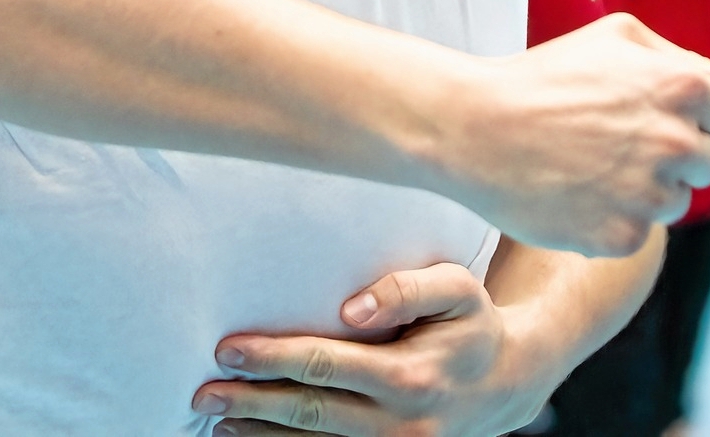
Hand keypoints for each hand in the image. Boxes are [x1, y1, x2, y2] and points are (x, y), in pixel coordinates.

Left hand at [192, 262, 545, 436]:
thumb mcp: (458, 289)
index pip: (325, 365)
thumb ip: (408, 288)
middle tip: (202, 392)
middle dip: (251, 402)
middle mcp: (400, 425)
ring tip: (214, 420)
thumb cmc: (472, 323)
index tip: (228, 349)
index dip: (273, 358)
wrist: (508, 384)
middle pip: (309, 414)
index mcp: (411, 377)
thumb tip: (351, 306)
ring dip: (259, 435)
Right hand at [442, 13, 709, 256]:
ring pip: (673, 203)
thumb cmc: (544, 74)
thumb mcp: (615, 39)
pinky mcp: (621, 237)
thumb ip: (687, 59)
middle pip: (705, 163)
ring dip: (641, 190)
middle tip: (609, 141)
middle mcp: (677, 141)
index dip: (683, 113)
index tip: (636, 112)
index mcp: (684, 86)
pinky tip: (572, 193)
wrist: (473, 127)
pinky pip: (637, 236)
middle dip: (669, 154)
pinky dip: (608, 220)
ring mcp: (650, 193)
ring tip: (586, 165)